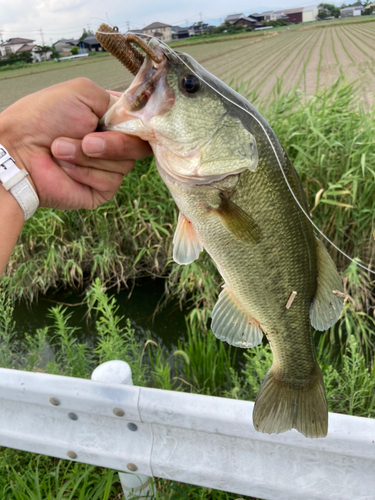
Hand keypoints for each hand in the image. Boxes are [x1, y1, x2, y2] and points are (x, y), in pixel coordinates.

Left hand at [0, 80, 150, 209]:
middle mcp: (113, 144)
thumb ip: (118, 100)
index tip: (135, 124)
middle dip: (114, 143)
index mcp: (111, 120)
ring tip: (62, 150)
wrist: (19, 150)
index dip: (142, 126)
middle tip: (87, 140)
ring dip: (90, 157)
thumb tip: (138, 118)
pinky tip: (66, 168)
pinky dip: (86, 173)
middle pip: (139, 147)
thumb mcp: (83, 91)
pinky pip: (110, 182)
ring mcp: (108, 168)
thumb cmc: (43, 118)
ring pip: (124, 166)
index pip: (142, 124)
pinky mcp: (101, 190)